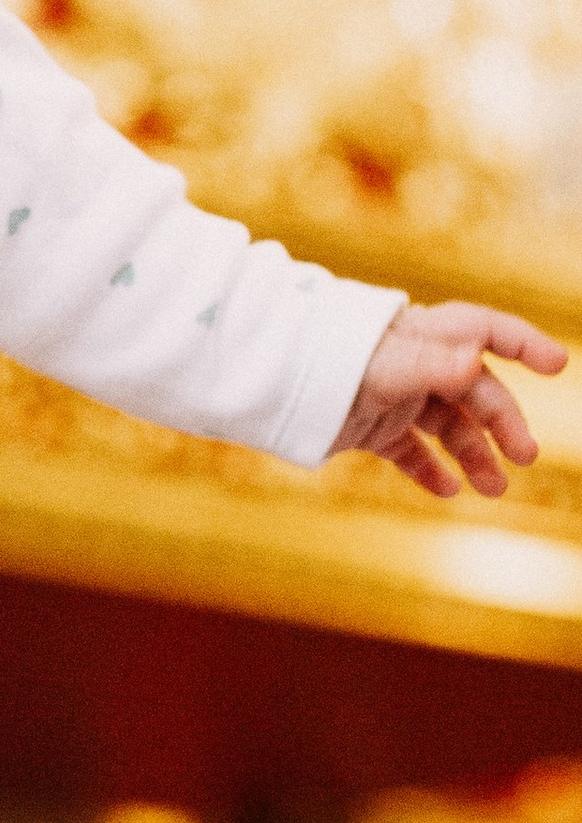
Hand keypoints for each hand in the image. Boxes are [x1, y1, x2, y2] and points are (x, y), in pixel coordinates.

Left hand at [332, 299, 566, 498]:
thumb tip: (473, 363)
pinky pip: (410, 451)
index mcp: (422, 336)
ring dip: (475, 455)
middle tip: (523, 457)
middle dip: (503, 422)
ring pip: (448, 426)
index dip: (522, 342)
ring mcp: (394, 397)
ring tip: (493, 488)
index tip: (558, 364)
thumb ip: (428, 365)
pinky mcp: (372, 428)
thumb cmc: (327, 361)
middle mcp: (414, 364)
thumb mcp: (382, 365)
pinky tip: (449, 492)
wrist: (270, 386)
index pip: (483, 330)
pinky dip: (430, 471)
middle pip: (475, 389)